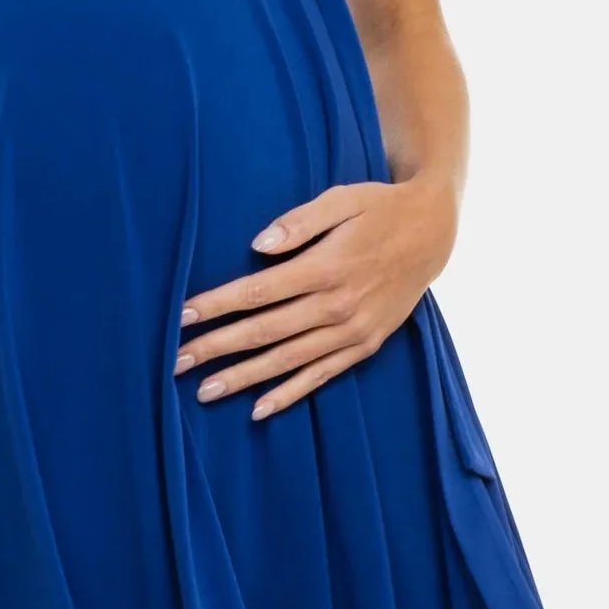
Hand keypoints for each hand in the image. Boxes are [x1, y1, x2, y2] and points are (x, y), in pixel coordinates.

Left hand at [175, 175, 457, 419]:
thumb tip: (257, 245)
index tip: (182, 317)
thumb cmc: (380, 208)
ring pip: (288, 361)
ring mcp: (352, 332)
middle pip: (265, 332)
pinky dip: (290, 394)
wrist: (433, 233)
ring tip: (204, 391)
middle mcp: (337, 306)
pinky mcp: (364, 346)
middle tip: (175, 362)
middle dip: (217, 348)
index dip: (218, 306)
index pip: (259, 292)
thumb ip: (299, 221)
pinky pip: (321, 376)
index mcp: (326, 267)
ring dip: (244, 378)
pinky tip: (259, 409)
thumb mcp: (343, 199)